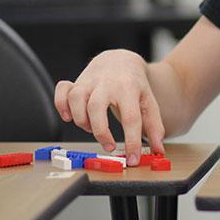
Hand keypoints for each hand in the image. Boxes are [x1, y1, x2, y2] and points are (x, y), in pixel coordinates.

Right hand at [54, 49, 165, 164]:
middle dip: (101, 132)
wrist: (121, 60)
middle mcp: (106, 84)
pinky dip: (61, 106)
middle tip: (109, 146)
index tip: (132, 158)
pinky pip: (62, 93)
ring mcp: (89, 82)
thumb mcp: (149, 102)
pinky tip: (69, 117)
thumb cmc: (134, 84)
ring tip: (92, 127)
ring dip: (82, 120)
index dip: (132, 141)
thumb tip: (158, 149)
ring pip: (77, 100)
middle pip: (96, 107)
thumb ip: (154, 126)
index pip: (130, 118)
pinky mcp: (76, 83)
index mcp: (129, 88)